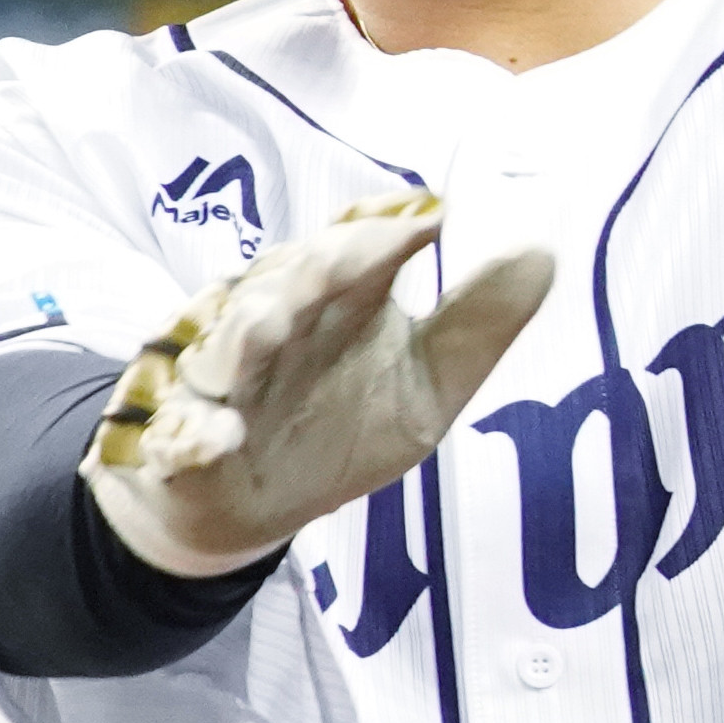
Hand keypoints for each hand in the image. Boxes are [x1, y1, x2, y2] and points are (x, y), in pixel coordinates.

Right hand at [84, 196, 555, 578]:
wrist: (249, 506)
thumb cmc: (340, 426)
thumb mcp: (428, 385)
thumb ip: (477, 324)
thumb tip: (542, 250)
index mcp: (335, 300)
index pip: (356, 250)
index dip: (384, 232)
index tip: (430, 217)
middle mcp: (273, 320)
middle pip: (288, 283)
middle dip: (316, 269)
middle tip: (355, 254)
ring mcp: (221, 378)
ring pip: (228, 345)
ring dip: (247, 334)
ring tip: (269, 326)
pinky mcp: (181, 439)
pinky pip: (182, 435)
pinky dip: (194, 435)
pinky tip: (213, 437)